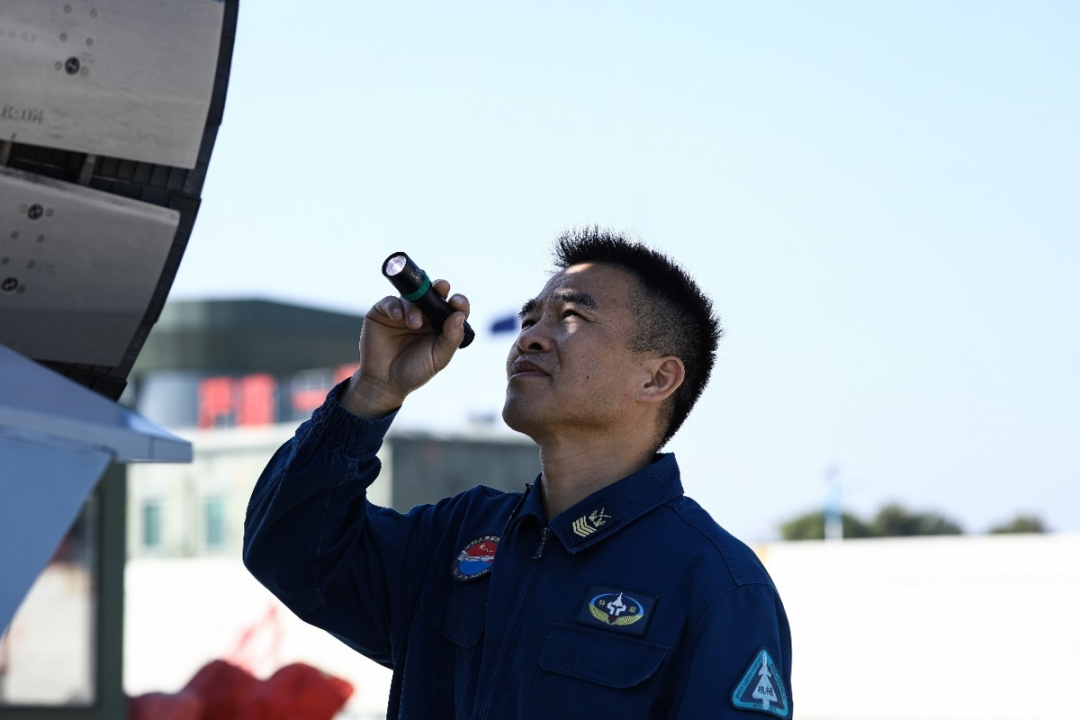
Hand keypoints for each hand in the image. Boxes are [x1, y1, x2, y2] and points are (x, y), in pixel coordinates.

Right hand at [340, 279, 469, 418]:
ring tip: (414, 324)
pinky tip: (398, 317)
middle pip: (434, 294)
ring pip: (412, 297)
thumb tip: (458, 315)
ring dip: (415, 307)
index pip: (453, 307)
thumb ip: (451, 338)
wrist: (384, 382)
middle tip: (442, 287)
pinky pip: (390, 301)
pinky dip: (395, 306)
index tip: (457, 302)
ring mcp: (403, 312)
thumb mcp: (438, 358)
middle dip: (439, 288)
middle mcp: (423, 315)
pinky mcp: (383, 312)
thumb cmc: (415, 371)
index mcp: (440, 324)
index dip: (458, 301)